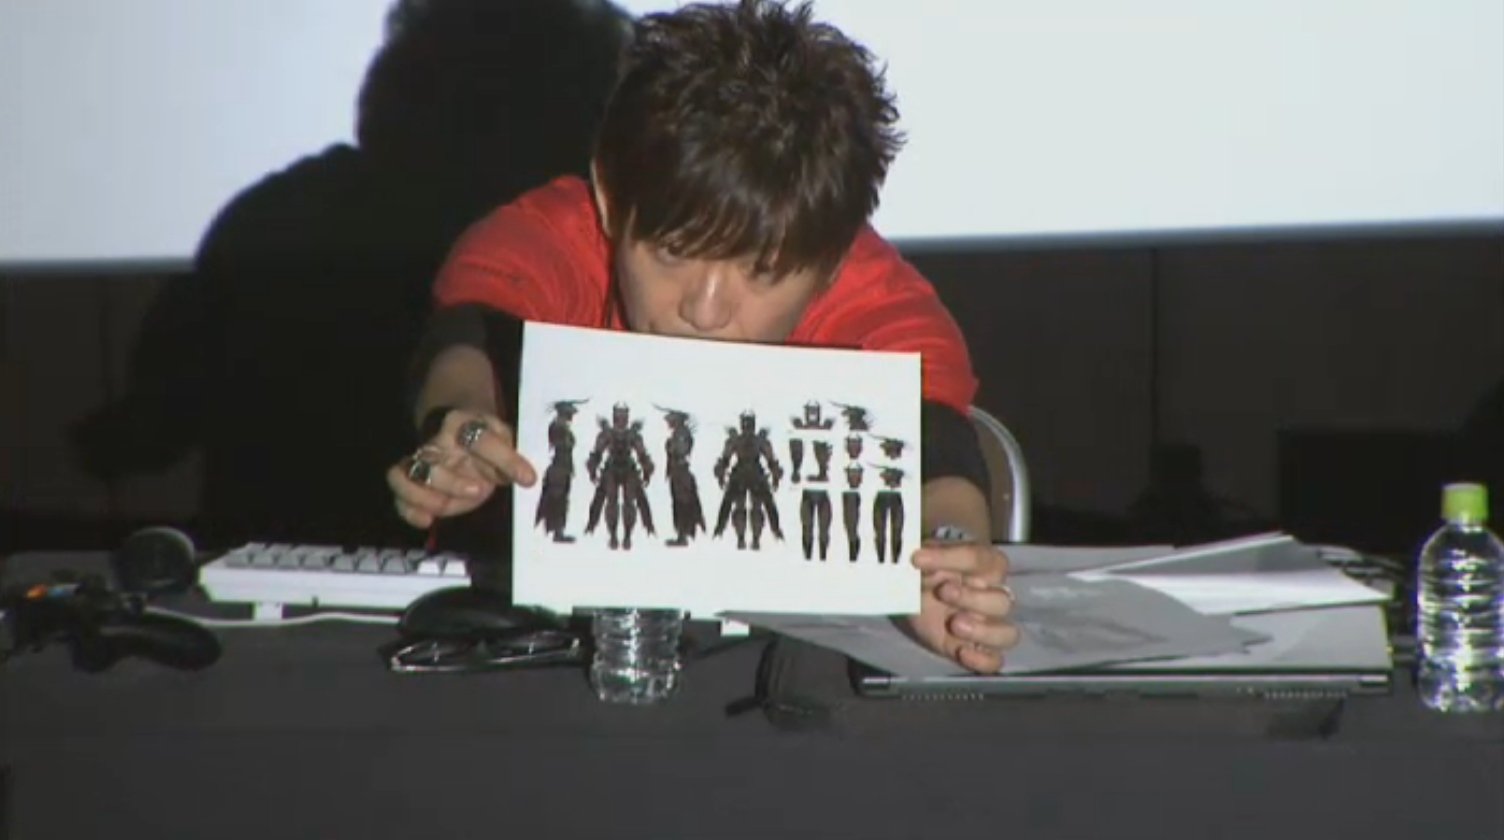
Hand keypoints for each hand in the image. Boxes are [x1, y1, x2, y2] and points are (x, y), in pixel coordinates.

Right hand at [386, 409, 536, 528]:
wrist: (458, 434)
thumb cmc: (485, 441)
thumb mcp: (503, 440)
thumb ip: (511, 458)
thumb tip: (528, 478)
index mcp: (464, 424)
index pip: (482, 440)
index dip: (505, 460)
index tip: (528, 479)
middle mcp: (436, 442)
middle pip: (431, 461)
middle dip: (452, 482)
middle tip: (478, 491)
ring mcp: (420, 462)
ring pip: (405, 475)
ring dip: (426, 497)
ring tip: (444, 508)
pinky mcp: (411, 484)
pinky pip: (399, 496)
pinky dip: (409, 511)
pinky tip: (427, 521)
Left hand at [907, 539, 1018, 673]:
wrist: (914, 598)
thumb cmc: (929, 573)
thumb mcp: (925, 559)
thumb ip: (926, 558)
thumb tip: (919, 557)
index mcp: (986, 565)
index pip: (980, 559)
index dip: (950, 558)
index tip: (918, 559)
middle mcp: (994, 595)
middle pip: (1002, 601)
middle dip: (972, 599)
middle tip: (943, 592)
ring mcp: (989, 626)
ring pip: (1007, 634)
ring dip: (983, 631)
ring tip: (955, 624)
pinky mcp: (977, 650)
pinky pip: (994, 661)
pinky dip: (982, 660)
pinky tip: (961, 652)